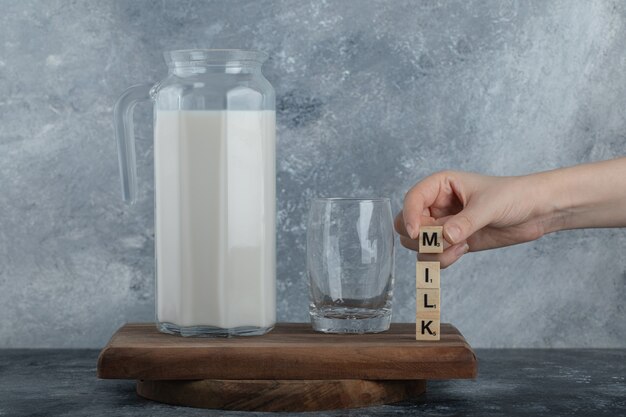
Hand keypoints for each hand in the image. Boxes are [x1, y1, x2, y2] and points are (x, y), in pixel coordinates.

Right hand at [395, 171, 550, 267]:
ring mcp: (443, 225)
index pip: (411, 199)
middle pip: (407, 224)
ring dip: (433, 251)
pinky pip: (433, 255)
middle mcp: (437, 204)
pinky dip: (442, 259)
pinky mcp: (451, 242)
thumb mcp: (490, 206)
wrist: (537, 211)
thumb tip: (444, 237)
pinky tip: (464, 250)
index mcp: (440, 185)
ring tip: (460, 246)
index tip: (417, 234)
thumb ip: (465, 222)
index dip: (410, 216)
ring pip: (417, 244)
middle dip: (422, 237)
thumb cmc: (514, 195)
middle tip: (445, 239)